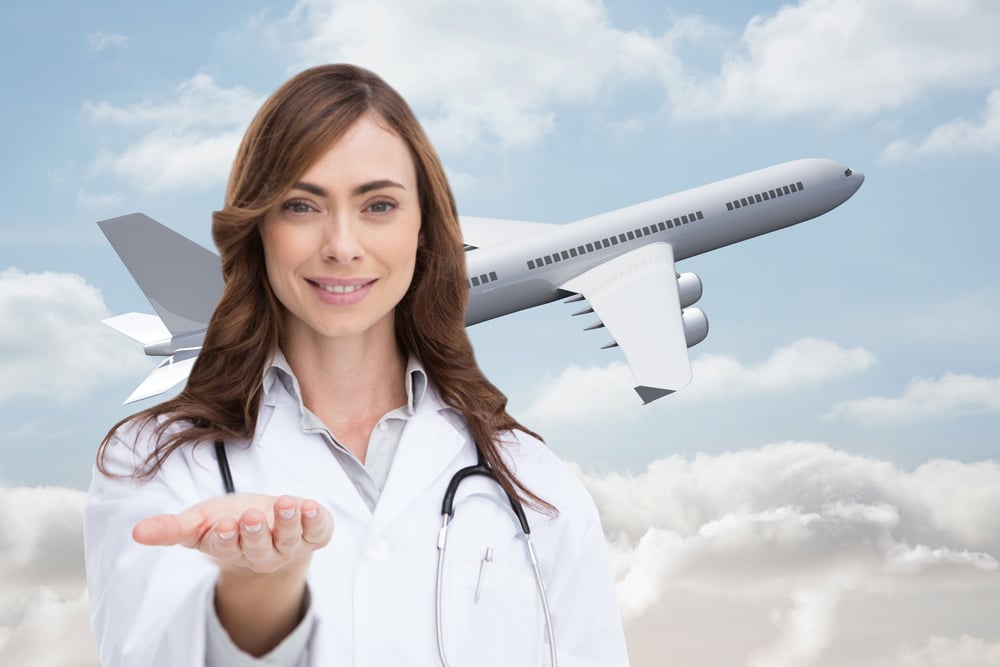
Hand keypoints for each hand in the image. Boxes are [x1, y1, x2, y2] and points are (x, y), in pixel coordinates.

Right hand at [132, 493, 333, 574]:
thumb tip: (137, 533)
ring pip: (289, 539)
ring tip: (287, 504)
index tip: (224, 525)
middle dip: (255, 533)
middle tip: (251, 516)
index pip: (225, 548)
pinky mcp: (314, 534)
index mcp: (230, 549)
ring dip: (289, 523)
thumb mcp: (199, 522)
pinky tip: (312, 507)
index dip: (225, 538)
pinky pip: (318, 531)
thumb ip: (171, 528)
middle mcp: (261, 553)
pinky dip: (317, 520)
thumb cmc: (229, 521)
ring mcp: (289, 545)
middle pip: (258, 548)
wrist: (269, 526)